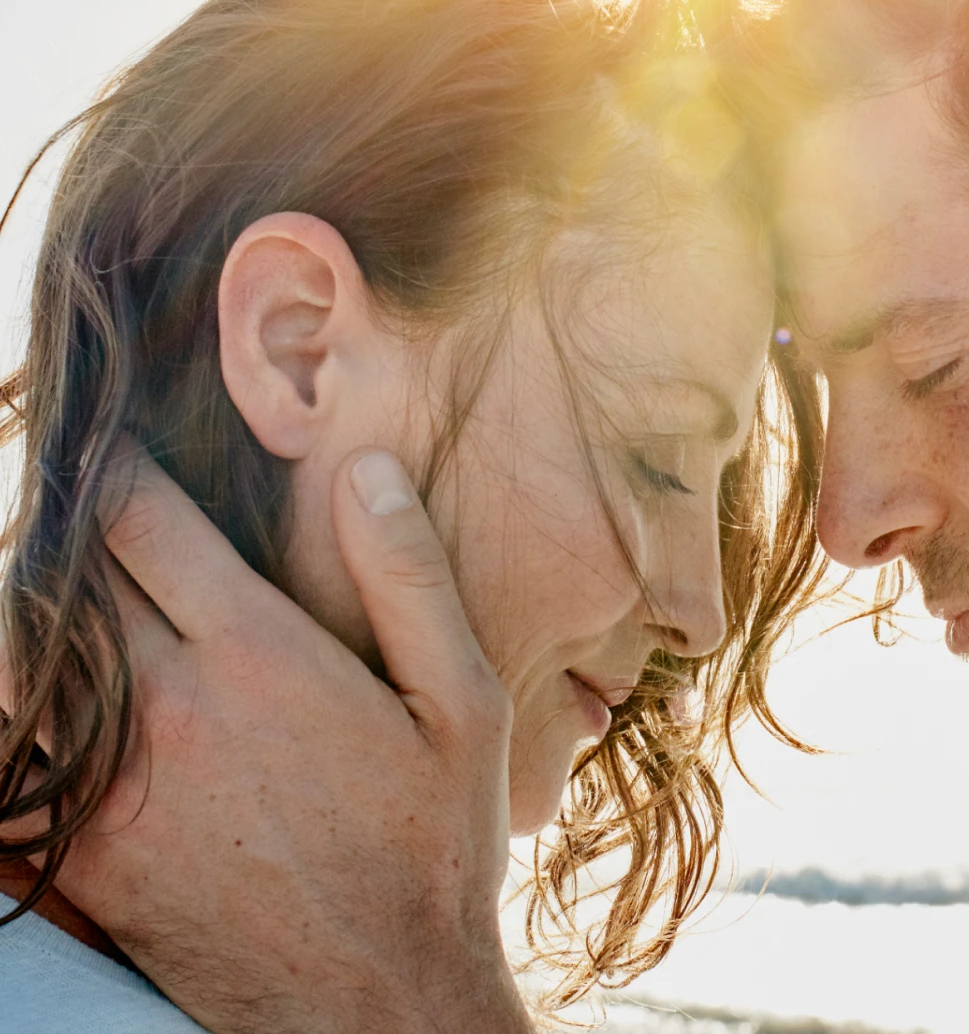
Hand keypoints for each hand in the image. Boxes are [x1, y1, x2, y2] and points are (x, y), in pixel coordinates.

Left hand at [55, 441, 528, 1033]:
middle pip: (63, 581)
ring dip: (34, 616)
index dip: (114, 470)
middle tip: (85, 514)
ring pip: (21, 663)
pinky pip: (12, 759)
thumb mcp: (464, 705)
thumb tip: (365, 469)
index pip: (139, 521)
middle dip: (64, 534)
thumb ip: (410, 578)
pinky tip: (54, 699)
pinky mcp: (84, 857)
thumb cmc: (436, 845)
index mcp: (260, 655)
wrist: (379, 1003)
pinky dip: (19, 711)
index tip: (114, 451)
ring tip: (68, 596)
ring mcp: (114, 787)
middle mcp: (170, 709)